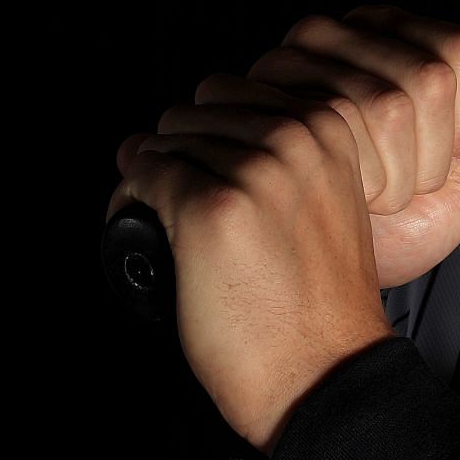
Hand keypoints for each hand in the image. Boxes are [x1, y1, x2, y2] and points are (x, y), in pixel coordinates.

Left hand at [104, 75, 396, 453]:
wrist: (325, 369)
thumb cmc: (321, 303)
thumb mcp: (326, 201)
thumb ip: (280, 156)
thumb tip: (179, 132)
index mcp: (330, 127)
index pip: (233, 90)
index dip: (208, 132)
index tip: (209, 172)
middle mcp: (295, 137)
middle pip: (194, 111)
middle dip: (176, 152)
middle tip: (178, 202)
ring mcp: (253, 169)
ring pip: (164, 142)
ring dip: (150, 178)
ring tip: (162, 221)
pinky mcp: (210, 207)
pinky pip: (143, 176)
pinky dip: (129, 203)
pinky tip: (147, 233)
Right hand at [246, 5, 459, 289]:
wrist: (336, 277)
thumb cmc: (405, 218)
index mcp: (394, 33)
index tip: (444, 153)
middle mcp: (339, 33)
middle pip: (429, 77)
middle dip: (432, 153)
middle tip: (406, 182)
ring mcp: (294, 62)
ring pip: (385, 103)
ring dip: (394, 172)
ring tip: (373, 191)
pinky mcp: (259, 102)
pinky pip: (335, 129)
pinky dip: (358, 180)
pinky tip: (344, 196)